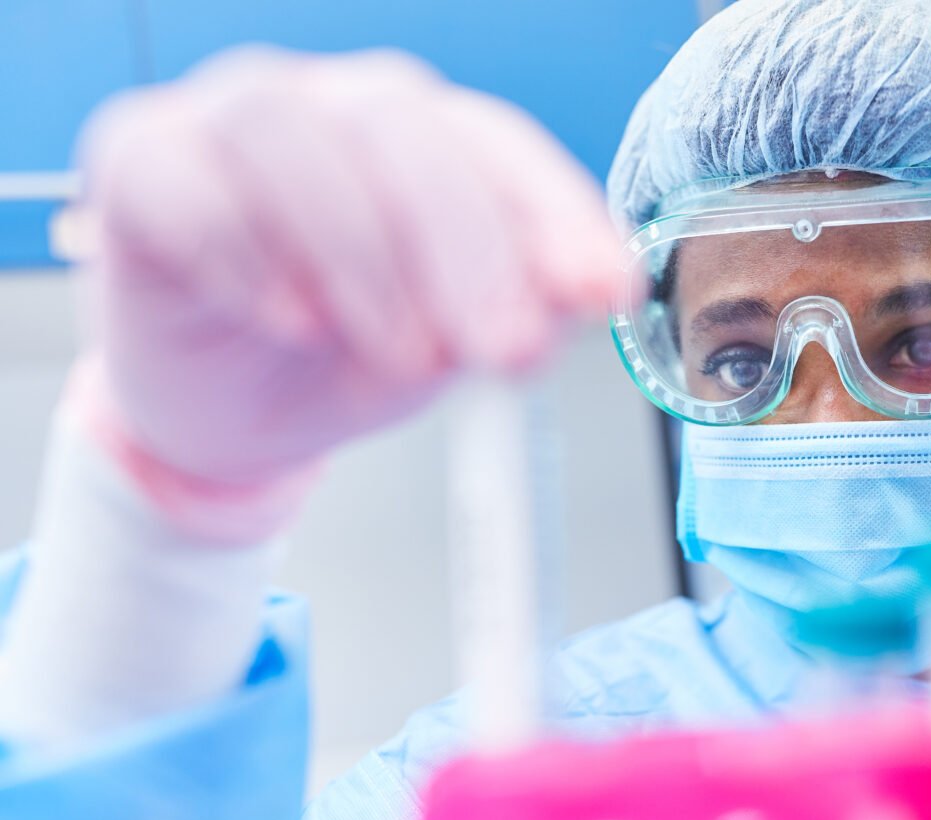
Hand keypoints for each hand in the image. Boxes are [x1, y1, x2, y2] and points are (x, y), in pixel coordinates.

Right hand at [72, 47, 620, 537]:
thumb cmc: (348, 354)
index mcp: (424, 139)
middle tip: (504, 349)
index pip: (498, 147)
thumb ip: (522, 307)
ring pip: (293, 135)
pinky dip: (245, 251)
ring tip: (404, 355)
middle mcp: (332, 107)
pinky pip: (184, 179)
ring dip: (365, 256)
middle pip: (401, 130)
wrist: (229, 410)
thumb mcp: (454, 344)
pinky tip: (291, 318)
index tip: (598, 295)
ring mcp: (229, 120)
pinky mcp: (140, 159)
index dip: (556, 217)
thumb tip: (591, 290)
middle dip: (467, 248)